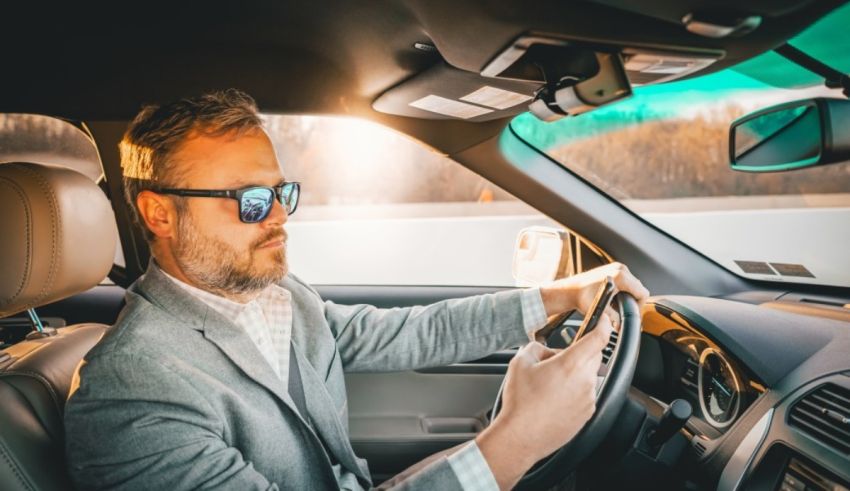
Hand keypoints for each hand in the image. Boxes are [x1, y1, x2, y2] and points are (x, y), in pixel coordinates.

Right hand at [475, 314, 613, 489]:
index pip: (599, 337)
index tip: (603, 320)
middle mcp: (585, 381)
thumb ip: (536, 347)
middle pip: (594, 356)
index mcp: (571, 364)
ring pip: (588, 375)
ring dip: (575, 373)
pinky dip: (574, 391)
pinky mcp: (586, 414)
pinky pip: (585, 394)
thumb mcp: (520, 363)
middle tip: (558, 358)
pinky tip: (554, 398)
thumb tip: (543, 348)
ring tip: (550, 383)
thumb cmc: (521, 403)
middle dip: (581, 351)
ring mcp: (588, 399)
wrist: (521, 436)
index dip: (603, 324)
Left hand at [540, 262, 649, 325]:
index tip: (633, 314)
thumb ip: (615, 318)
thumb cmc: (582, 297)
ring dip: (629, 296)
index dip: (639, 306)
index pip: (642, 293)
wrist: (570, 289)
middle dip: (633, 302)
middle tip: (625, 312)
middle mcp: (620, 269)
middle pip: (639, 288)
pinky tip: (615, 298)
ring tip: (619, 306)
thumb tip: (623, 326)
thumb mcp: (602, 311)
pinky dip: (624, 290)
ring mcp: (617, 267)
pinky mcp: (613, 269)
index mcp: (620, 276)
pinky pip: (626, 281)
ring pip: (633, 285)